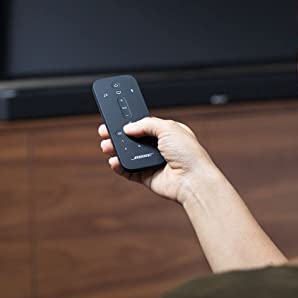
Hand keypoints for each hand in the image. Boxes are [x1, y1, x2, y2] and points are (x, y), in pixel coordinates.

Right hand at [99, 117, 218, 203]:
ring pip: (128, 155)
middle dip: (117, 135)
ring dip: (115, 150)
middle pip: (133, 140)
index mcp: (167, 133)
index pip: (143, 124)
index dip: (129, 122)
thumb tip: (129, 127)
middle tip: (105, 132)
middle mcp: (159, 147)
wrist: (193, 179)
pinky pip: (128, 171)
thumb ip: (147, 123)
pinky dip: (119, 167)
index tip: (115, 118)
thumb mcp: (168, 128)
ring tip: (107, 147)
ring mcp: (152, 163)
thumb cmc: (189, 154)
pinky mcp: (147, 177)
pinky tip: (114, 162)